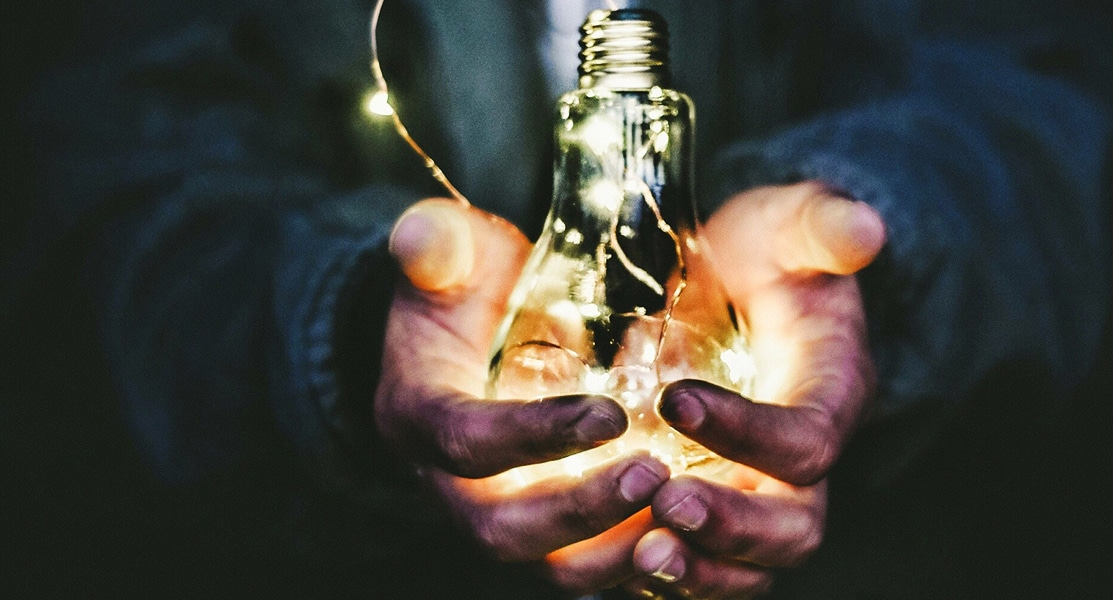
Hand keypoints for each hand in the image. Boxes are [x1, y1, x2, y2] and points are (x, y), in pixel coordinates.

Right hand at [375, 198, 671, 593]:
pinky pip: (586, 565)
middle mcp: (450, 484)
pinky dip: (637, 560)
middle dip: (580, 513)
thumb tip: (421, 237)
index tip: (611, 415)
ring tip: (684, 511)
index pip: (465, 442)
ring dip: (616, 551)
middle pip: (503, 530)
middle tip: (656, 475)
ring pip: (549, 567)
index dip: (533, 436)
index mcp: (419, 416)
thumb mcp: (450, 254)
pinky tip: (693, 531)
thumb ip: (438, 244)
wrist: (469, 334)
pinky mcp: (544, 530)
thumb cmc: (465, 288)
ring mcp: (498, 514)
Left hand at [626, 183, 885, 598]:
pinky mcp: (717, 505)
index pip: (806, 440)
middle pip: (793, 527)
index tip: (675, 399)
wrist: (741, 284)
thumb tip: (864, 228)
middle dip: (733, 527)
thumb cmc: (767, 253)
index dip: (748, 432)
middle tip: (666, 504)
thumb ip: (822, 225)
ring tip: (641, 555)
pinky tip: (617, 558)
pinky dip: (669, 575)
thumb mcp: (790, 224)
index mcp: (831, 395)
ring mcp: (760, 491)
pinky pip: (705, 565)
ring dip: (700, 570)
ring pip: (750, 566)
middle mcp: (802, 461)